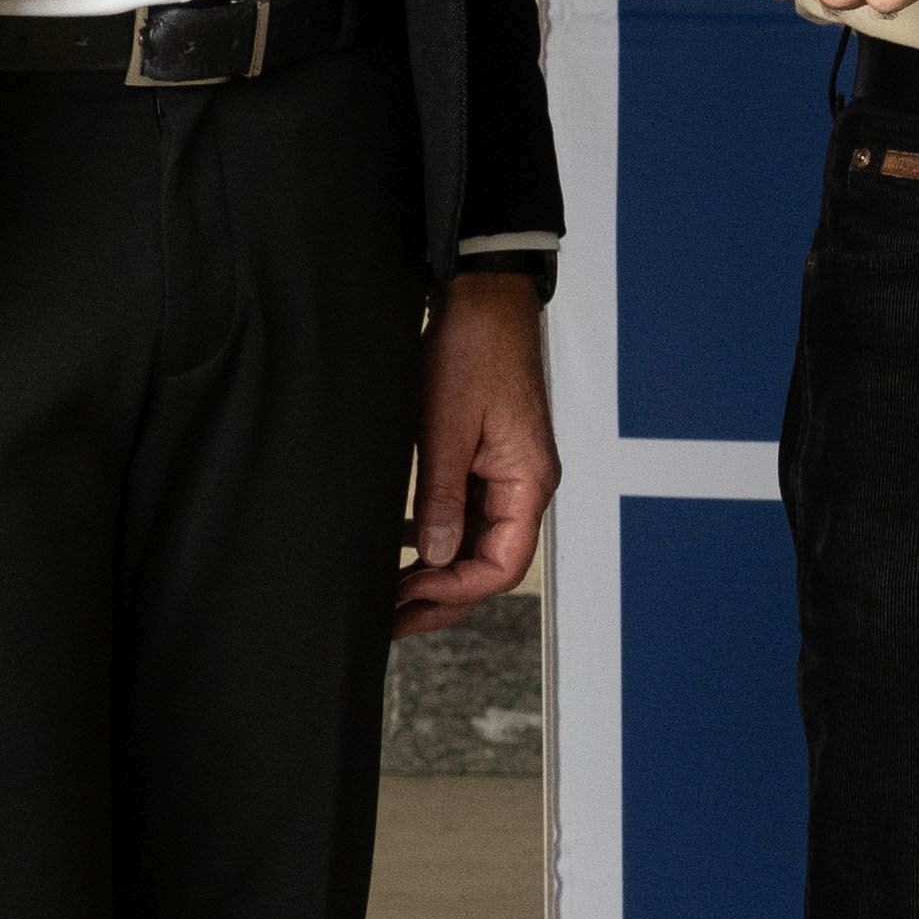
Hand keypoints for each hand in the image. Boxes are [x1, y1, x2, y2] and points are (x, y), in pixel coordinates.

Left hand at [402, 276, 558, 639]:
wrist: (483, 299)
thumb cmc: (473, 351)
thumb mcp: (446, 429)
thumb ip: (442, 498)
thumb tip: (436, 558)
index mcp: (528, 482)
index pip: (501, 565)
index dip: (453, 591)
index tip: (406, 596)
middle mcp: (525, 484)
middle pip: (490, 563)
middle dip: (442, 596)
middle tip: (391, 619)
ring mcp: (508, 472)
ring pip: (476, 541)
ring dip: (437, 569)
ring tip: (391, 590)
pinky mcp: (489, 458)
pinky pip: (468, 512)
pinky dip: (438, 535)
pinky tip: (404, 542)